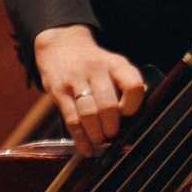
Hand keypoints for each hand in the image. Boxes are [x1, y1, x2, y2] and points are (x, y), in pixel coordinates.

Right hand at [31, 25, 146, 157]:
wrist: (61, 44)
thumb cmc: (93, 63)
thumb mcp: (113, 65)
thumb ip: (123, 89)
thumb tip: (131, 128)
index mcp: (116, 64)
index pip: (133, 86)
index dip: (132, 106)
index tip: (127, 115)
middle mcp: (96, 69)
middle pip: (108, 106)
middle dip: (112, 128)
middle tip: (111, 135)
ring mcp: (75, 79)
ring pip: (89, 115)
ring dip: (96, 135)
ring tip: (99, 140)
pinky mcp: (58, 91)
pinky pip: (71, 120)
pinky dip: (81, 139)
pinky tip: (86, 148)